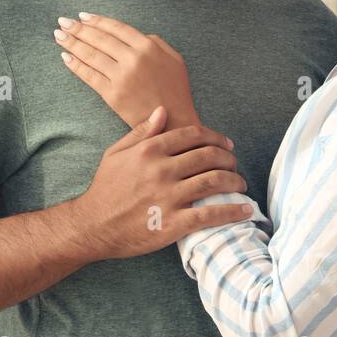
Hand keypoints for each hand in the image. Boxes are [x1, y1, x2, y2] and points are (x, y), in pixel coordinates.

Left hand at [54, 12, 199, 129]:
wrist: (173, 121)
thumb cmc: (175, 90)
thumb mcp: (174, 59)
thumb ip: (156, 42)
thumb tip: (135, 35)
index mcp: (148, 47)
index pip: (117, 28)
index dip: (97, 21)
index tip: (83, 16)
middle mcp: (133, 59)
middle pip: (100, 39)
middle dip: (78, 29)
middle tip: (63, 22)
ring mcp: (121, 77)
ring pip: (91, 55)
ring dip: (72, 43)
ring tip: (59, 35)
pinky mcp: (112, 94)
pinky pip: (89, 76)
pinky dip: (76, 65)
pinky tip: (65, 57)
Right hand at [72, 106, 250, 260]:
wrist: (91, 226)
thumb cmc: (105, 189)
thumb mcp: (117, 153)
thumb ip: (142, 132)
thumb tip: (162, 110)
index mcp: (150, 150)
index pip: (194, 135)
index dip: (216, 138)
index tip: (227, 145)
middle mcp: (161, 170)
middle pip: (209, 156)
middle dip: (229, 158)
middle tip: (235, 164)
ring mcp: (168, 197)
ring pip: (214, 181)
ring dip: (235, 181)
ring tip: (241, 184)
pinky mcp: (172, 223)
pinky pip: (210, 214)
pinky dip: (232, 211)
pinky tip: (246, 210)